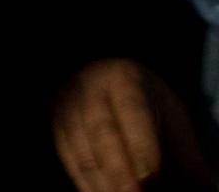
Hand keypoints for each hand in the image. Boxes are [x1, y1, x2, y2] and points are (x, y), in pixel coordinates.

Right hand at [53, 59, 210, 191]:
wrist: (103, 79)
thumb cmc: (146, 104)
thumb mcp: (171, 119)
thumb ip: (188, 156)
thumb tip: (210, 189)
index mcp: (125, 79)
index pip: (132, 109)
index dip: (140, 143)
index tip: (150, 174)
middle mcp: (90, 87)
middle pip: (101, 131)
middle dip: (119, 169)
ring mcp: (67, 104)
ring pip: (81, 147)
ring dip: (100, 181)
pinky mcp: (55, 123)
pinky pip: (67, 156)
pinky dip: (83, 181)